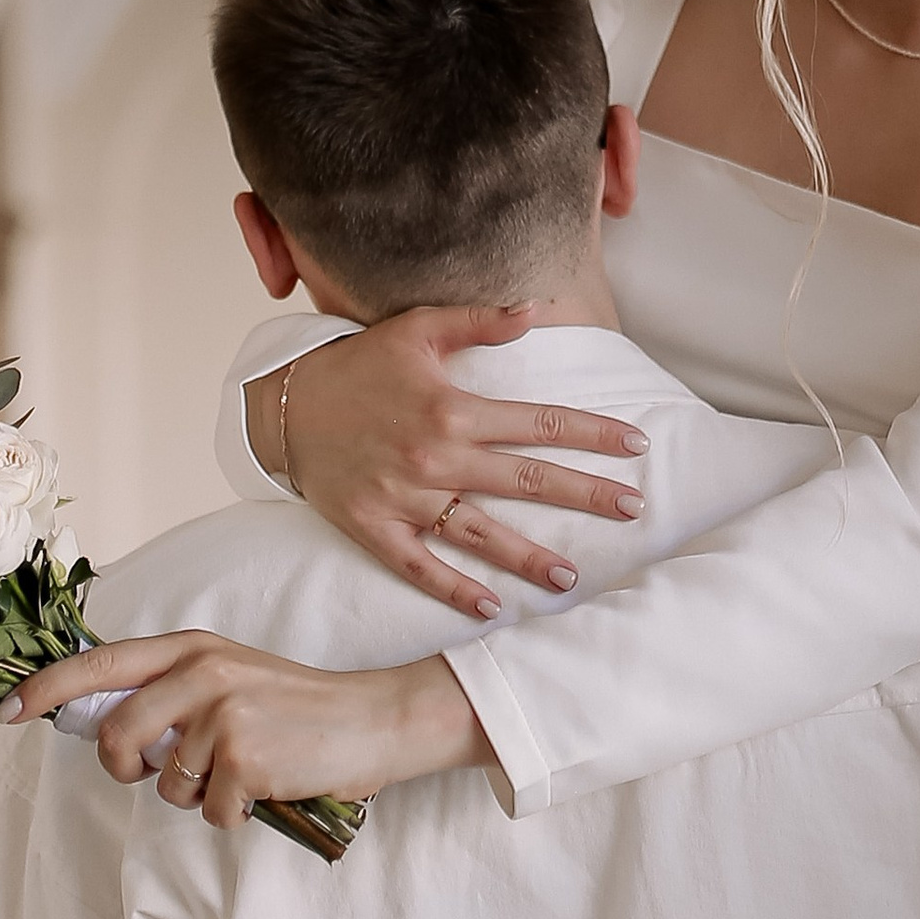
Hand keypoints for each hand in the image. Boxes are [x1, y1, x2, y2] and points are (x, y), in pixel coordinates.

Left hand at [1, 637, 486, 825]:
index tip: (8, 711)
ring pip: (166, 784)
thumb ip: (171, 694)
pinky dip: (233, 814)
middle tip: (160, 772)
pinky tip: (267, 787)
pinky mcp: (243, 756)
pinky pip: (208, 811)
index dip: (46, 689)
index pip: (99, 664)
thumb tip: (106, 731)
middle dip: (126, 768)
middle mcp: (200, 672)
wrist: (374, 719)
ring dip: (197, 796)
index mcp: (191, 649)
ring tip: (241, 772)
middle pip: (115, 735)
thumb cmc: (298, 709)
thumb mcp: (230, 678)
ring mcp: (221, 713)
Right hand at [256, 307, 646, 620]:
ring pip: (481, 534)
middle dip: (586, 494)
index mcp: (452, 409)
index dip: (592, 434)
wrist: (284, 405)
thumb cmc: (358, 364)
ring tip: (571, 576)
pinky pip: (421, 567)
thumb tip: (537, 309)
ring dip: (529, 557)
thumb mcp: (417, 329)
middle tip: (634, 509)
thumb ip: (479, 322)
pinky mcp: (375, 528)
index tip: (635, 446)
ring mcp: (405, 498)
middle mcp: (435, 458)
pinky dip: (454, 590)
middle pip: (526, 480)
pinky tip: (491, 609)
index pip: (540, 424)